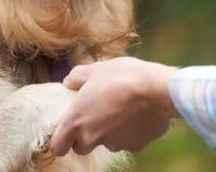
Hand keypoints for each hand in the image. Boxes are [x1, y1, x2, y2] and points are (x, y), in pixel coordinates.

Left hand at [48, 57, 178, 155]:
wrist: (157, 89)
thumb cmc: (122, 76)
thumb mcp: (95, 69)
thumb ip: (76, 77)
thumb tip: (69, 82)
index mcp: (76, 122)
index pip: (57, 146)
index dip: (61, 140)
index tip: (68, 131)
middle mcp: (92, 138)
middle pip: (82, 147)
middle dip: (87, 135)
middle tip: (98, 115)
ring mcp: (115, 144)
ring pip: (108, 143)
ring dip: (112, 132)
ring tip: (125, 110)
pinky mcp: (137, 145)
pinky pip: (131, 140)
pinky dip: (133, 131)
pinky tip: (140, 115)